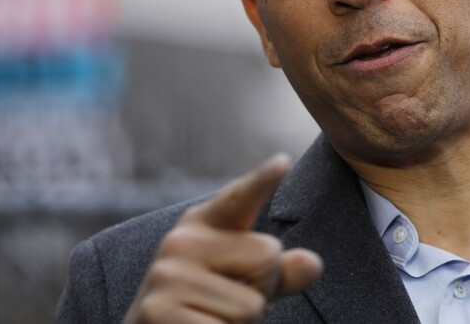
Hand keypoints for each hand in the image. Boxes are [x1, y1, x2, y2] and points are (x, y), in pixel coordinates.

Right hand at [124, 154, 322, 322]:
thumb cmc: (205, 308)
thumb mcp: (245, 284)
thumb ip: (278, 271)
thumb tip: (312, 263)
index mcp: (205, 224)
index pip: (239, 198)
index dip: (262, 180)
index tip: (283, 160)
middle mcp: (182, 241)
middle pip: (267, 256)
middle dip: (261, 291)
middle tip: (223, 304)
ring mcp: (166, 275)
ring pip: (251, 306)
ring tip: (207, 320)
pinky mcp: (157, 311)